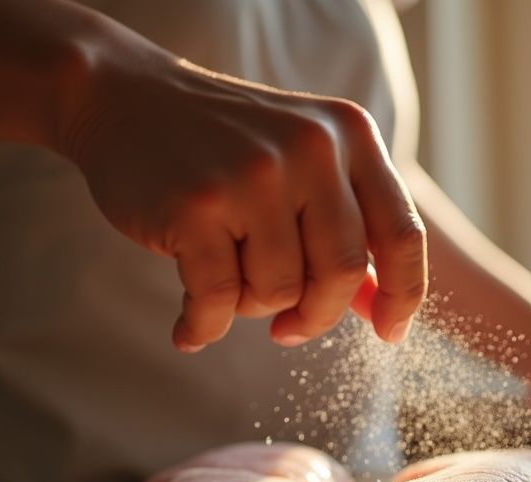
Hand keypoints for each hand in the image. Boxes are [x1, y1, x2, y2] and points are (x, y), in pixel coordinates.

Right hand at [61, 51, 426, 351]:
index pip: (403, 234)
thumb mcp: (303, 164)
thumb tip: (383, 308)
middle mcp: (311, 148)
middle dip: (317, 315)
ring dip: (252, 306)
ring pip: (281, 290)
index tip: (389, 332)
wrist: (127, 100)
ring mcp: (255, 174)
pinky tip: (192, 324)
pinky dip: (205, 324)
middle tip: (288, 327)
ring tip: (224, 280)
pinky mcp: (198, 205)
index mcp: (351, 135)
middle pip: (345, 273)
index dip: (403, 296)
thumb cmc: (226, 147)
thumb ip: (348, 227)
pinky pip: (219, 300)